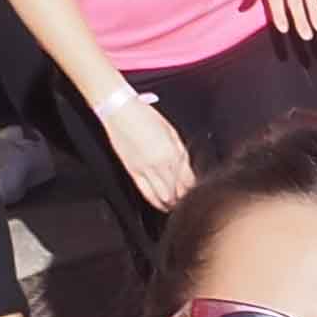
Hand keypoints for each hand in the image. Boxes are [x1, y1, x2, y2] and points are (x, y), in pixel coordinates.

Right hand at [106, 89, 199, 213]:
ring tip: (176, 206)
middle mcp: (161, 163)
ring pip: (163, 196)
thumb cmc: (144, 116)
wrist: (119, 110)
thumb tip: (188, 169)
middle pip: (178, 191)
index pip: (189, 181)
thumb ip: (181, 152)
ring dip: (171, 204)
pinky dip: (156, 202)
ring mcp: (145, 169)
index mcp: (173, 152)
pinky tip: (161, 204)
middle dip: (185, 199)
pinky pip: (146, 193)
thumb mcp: (171, 131)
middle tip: (189, 203)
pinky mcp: (132, 171)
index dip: (194, 190)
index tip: (197, 194)